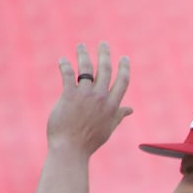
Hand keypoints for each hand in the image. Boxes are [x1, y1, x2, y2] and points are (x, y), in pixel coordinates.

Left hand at [48, 42, 131, 156]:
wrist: (71, 148)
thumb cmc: (90, 141)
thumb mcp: (108, 128)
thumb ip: (118, 115)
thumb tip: (130, 109)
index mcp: (113, 106)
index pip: (122, 82)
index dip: (124, 68)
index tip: (124, 58)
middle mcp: (101, 98)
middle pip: (105, 70)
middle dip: (105, 55)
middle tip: (104, 43)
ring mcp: (86, 96)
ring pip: (87, 69)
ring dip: (84, 55)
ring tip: (81, 46)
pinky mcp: (69, 95)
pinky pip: (68, 75)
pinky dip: (65, 66)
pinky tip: (62, 59)